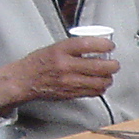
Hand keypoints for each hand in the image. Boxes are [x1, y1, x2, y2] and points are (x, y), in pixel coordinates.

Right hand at [0, 36, 117, 110]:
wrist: (24, 80)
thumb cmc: (38, 63)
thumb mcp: (54, 47)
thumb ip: (74, 48)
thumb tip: (96, 46)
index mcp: (61, 50)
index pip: (88, 44)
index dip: (104, 45)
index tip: (110, 46)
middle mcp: (66, 66)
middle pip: (99, 66)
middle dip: (112, 65)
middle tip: (114, 63)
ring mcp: (69, 81)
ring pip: (100, 82)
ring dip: (108, 78)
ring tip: (108, 75)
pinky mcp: (71, 93)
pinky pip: (93, 92)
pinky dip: (100, 88)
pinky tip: (99, 84)